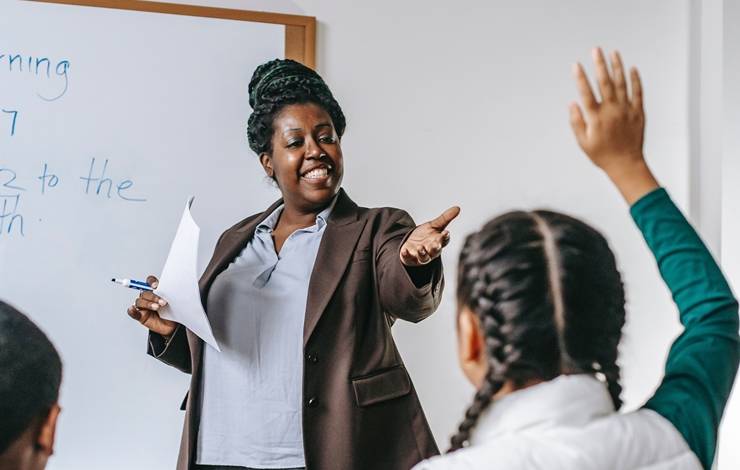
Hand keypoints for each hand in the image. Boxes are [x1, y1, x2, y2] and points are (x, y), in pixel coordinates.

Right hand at [126, 275, 176, 336]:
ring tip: (157, 308)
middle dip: (153, 297)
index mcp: (156, 290)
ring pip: (140, 301)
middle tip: (163, 302)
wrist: (174, 327)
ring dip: (147, 304)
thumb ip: (172, 294)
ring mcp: (144, 307)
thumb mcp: (175, 301)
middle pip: (145, 292)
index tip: (156, 286)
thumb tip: (176, 287)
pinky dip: (132, 311)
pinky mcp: (141, 316)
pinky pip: (133, 312)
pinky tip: (133, 310)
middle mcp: (149, 297)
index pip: (150, 282)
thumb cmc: (174, 312)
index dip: (151, 282)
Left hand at [400, 206, 459, 266]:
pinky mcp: (410, 258)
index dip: (445, 237)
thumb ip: (445, 218)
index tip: (446, 232)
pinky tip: (404, 251)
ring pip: (424, 258)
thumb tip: (458, 208)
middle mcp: (431, 251)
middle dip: (435, 248)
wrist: (412, 243)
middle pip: (435, 251)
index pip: (444, 241)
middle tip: (435, 244)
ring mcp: (420, 256)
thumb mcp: (434, 225)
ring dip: (422, 253)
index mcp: (438, 242)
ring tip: (420, 248)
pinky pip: (408, 258)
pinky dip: (406, 255)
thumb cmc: (425, 235)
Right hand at [570, 48, 657, 203]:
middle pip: (605, 83)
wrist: (626, 164)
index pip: (586, 93)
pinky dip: (635, 80)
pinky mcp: (638, 112)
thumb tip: (572, 103)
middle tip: (596, 50)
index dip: (580, 78)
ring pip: (622, 83)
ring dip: (617, 67)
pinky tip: (632, 68)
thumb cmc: (602, 155)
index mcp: (596, 118)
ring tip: (613, 53)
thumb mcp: (583, 142)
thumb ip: (576, 122)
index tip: (576, 65)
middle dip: (599, 64)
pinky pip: (638, 92)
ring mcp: (626, 110)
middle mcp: (611, 111)